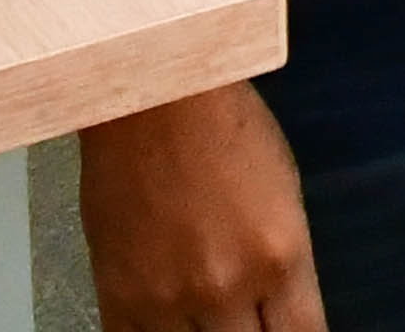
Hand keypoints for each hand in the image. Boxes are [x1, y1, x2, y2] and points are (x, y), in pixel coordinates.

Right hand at [76, 79, 320, 331]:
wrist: (153, 96)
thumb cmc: (226, 128)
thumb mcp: (284, 196)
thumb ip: (282, 266)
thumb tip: (277, 312)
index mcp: (279, 257)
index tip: (287, 330)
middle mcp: (226, 287)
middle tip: (244, 317)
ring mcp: (167, 299)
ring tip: (208, 312)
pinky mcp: (118, 297)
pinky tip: (169, 318)